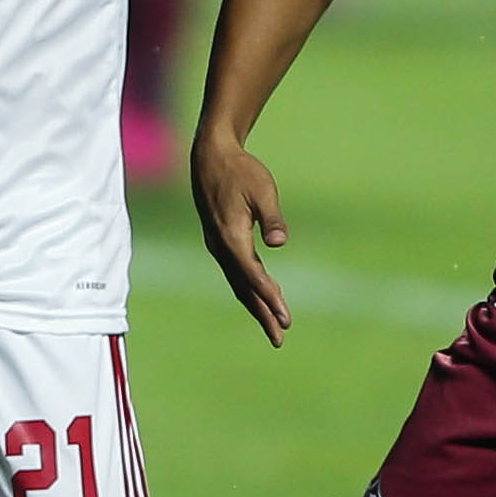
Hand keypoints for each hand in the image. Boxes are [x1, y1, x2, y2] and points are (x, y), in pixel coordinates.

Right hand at [191, 131, 293, 345]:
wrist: (211, 156)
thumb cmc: (240, 170)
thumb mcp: (262, 189)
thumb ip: (272, 217)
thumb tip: (279, 243)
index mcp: (230, 236)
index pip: (253, 275)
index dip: (269, 297)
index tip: (284, 316)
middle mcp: (221, 246)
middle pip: (243, 288)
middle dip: (262, 314)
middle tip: (279, 339)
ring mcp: (217, 245)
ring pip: (238, 282)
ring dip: (255, 305)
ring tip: (272, 327)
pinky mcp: (219, 241)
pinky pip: (235, 272)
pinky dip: (249, 288)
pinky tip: (260, 295)